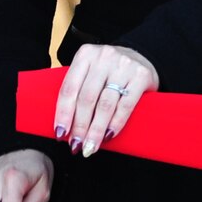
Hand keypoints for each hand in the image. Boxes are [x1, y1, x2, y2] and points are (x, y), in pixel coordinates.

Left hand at [54, 43, 158, 157]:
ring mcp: (123, 66)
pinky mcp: (141, 76)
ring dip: (96, 130)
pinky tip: (108, 136)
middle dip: (80, 126)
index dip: (63, 113)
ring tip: (90, 146)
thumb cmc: (109, 70)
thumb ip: (78, 88)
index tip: (60, 134)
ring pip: (105, 104)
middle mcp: (103, 58)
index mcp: (85, 55)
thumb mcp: (90, 70)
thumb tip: (64, 125)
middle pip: (86, 98)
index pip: (69, 88)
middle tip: (76, 145)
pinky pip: (126, 105)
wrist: (141, 57)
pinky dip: (116, 123)